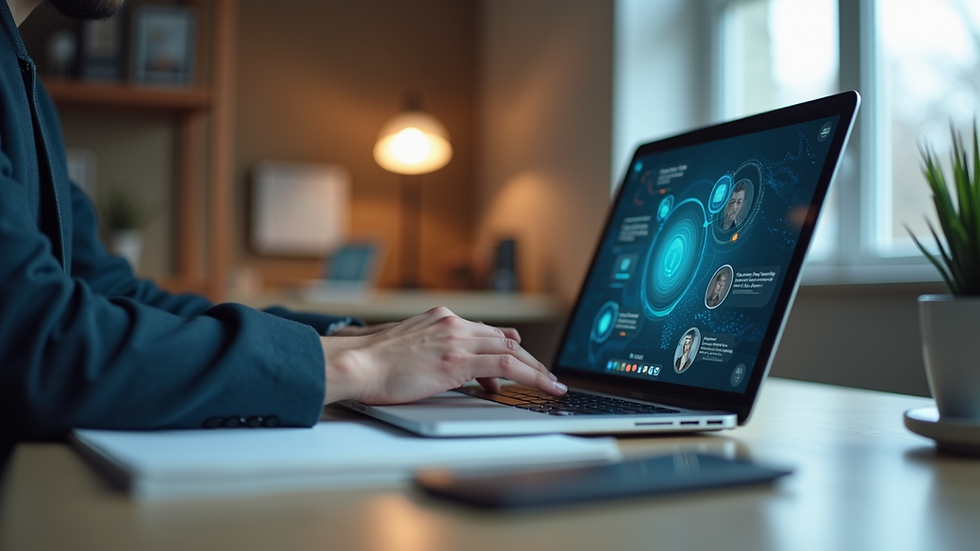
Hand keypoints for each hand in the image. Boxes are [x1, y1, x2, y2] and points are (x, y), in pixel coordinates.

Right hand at [320, 307, 565, 404]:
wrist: (356, 363)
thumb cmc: (372, 364)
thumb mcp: (408, 349)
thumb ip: (432, 352)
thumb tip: (449, 367)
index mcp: (439, 319)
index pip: (484, 331)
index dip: (506, 346)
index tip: (520, 357)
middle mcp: (452, 323)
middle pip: (502, 339)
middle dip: (527, 359)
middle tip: (544, 375)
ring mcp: (456, 339)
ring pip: (510, 351)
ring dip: (535, 369)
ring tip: (551, 384)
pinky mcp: (458, 359)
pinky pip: (506, 366)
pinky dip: (531, 375)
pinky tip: (543, 385)